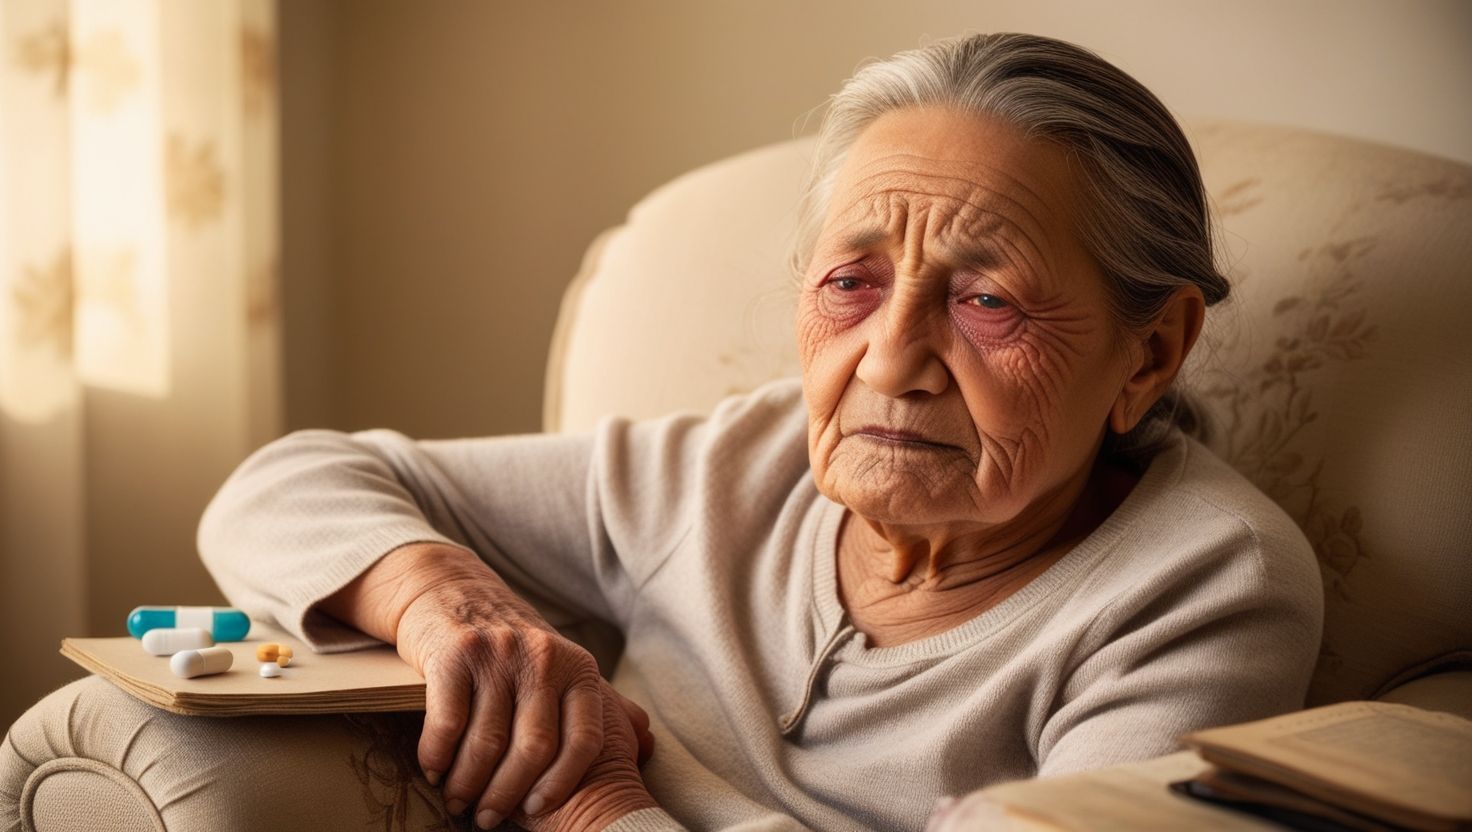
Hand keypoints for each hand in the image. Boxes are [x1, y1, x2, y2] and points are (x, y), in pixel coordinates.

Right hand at [320, 543, 653, 828]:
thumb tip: (649, 746)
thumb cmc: (518, 649)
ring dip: (468, 784)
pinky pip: (448, 723)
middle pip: (533, 748)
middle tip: (487, 819)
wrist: (456, 594)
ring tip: (458, 802)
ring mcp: (501, 654)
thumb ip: (607, 708)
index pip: (584, 740)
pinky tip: (435, 773)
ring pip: (487, 742)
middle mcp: (545, 658)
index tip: (536, 810)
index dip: (561, 784)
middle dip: (507, 794)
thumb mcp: (568, 668)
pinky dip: (438, 757)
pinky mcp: (457, 655)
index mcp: (580, 669)